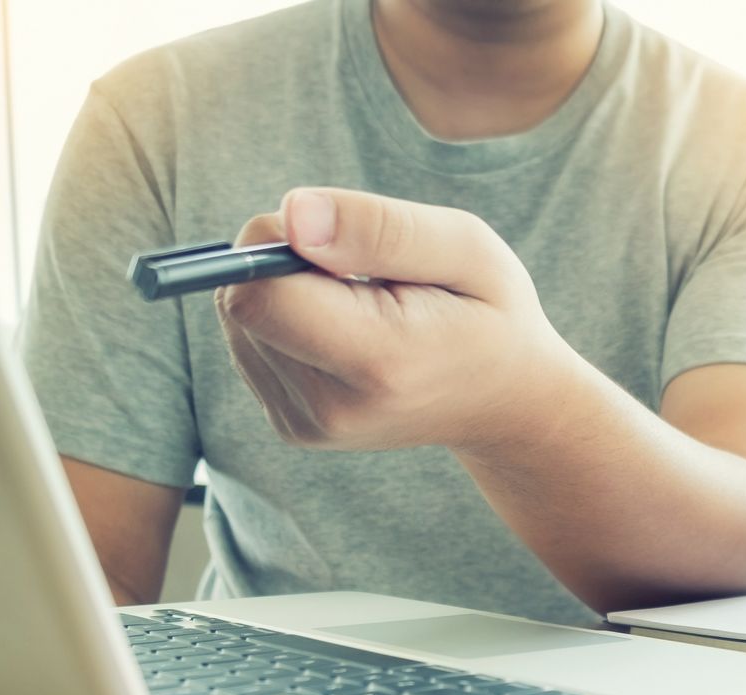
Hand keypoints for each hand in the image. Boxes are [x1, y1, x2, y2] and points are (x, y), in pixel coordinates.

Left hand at [215, 188, 581, 453]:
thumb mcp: (466, 248)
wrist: (506, 404)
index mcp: (377, 363)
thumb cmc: (491, 314)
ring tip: (358, 306)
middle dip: (280, 266)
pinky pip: (250, 346)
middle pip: (240, 304)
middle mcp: (331, 408)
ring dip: (283, 294)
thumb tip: (291, 217)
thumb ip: (380, 227)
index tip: (335, 242)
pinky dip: (286, 324)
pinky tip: (344, 332)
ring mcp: (308, 427)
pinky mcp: (292, 427)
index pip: (259, 294)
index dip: (277, 245)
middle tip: (356, 274)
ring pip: (238, 322)